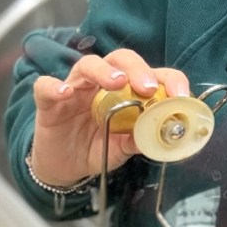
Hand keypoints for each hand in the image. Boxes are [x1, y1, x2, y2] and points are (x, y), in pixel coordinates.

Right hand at [29, 49, 190, 186]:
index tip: (181, 95)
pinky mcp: (49, 102)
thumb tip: (165, 135)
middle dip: (137, 68)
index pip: (151, 74)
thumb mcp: (123, 148)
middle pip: (120, 59)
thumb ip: (141, 139)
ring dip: (103, 71)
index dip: (168, 80)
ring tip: (117, 82)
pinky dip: (54, 86)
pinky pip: (46, 86)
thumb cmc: (96, 149)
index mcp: (126, 91)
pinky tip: (65, 93)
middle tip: (147, 87)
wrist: (64, 167)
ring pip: (87, 65)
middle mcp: (101, 84)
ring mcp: (75, 89)